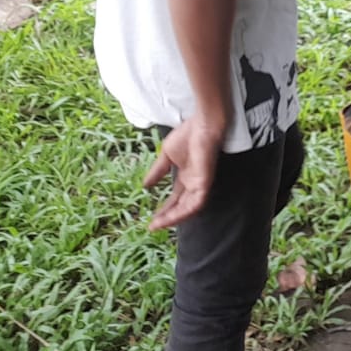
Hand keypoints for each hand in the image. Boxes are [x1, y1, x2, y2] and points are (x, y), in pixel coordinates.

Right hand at [144, 111, 227, 230]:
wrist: (201, 124)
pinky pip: (196, 203)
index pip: (176, 198)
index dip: (165, 209)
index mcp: (187, 176)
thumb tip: (145, 186)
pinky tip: (172, 217)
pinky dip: (184, 212)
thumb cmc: (187, 135)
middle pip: (182, 206)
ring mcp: (201, 183)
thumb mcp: (166, 156)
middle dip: (168, 217)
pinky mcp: (205, 181)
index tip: (151, 219)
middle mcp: (194, 182)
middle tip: (153, 226)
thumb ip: (158, 172)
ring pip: (189, 208)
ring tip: (159, 224)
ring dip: (174, 218)